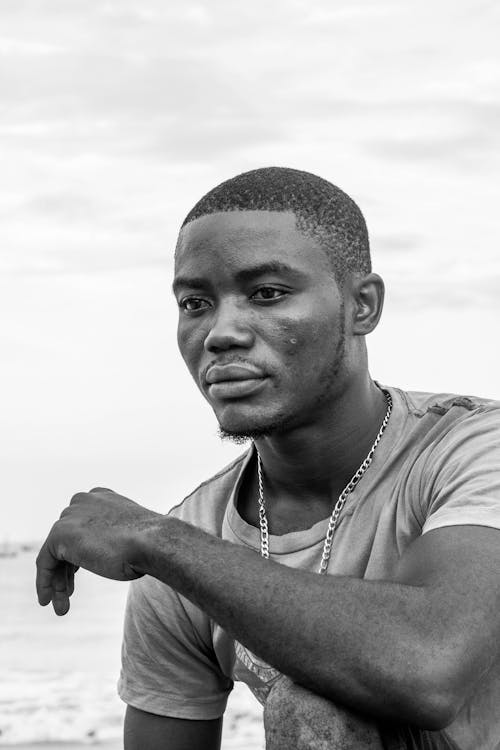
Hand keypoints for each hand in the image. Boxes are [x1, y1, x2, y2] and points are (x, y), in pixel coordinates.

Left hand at [36, 487, 160, 615]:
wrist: (152, 543)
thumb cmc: (149, 545)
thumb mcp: (131, 537)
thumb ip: (114, 538)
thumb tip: (106, 554)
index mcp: (102, 497)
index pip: (80, 526)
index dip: (76, 553)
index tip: (76, 574)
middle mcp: (84, 501)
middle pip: (66, 541)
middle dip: (66, 571)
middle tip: (69, 595)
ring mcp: (71, 516)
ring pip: (56, 554)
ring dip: (58, 582)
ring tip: (62, 608)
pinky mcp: (60, 533)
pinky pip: (45, 562)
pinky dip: (45, 583)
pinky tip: (48, 601)